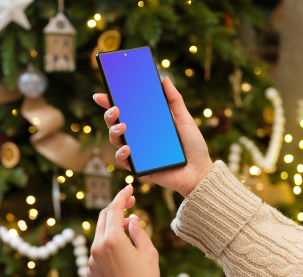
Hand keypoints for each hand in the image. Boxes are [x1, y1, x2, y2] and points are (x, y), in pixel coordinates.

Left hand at [87, 185, 159, 276]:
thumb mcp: (148, 252)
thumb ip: (139, 231)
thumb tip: (132, 220)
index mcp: (112, 239)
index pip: (114, 208)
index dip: (122, 195)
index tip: (129, 187)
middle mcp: (97, 246)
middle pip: (104, 217)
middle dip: (117, 207)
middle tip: (131, 203)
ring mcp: (91, 258)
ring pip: (100, 232)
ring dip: (113, 225)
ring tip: (130, 227)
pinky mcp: (90, 269)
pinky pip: (98, 248)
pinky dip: (108, 241)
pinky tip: (121, 247)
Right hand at [93, 76, 213, 196]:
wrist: (200, 171)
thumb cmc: (192, 146)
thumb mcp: (184, 119)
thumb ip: (174, 100)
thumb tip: (164, 79)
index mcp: (146, 124)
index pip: (125, 110)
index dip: (111, 102)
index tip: (102, 94)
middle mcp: (138, 137)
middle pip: (115, 124)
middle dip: (110, 115)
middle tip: (115, 109)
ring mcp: (137, 152)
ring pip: (116, 140)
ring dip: (114, 132)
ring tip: (122, 126)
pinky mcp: (138, 168)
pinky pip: (123, 160)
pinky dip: (122, 153)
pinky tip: (127, 148)